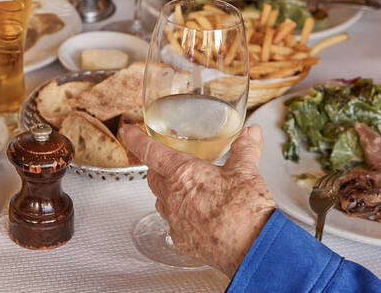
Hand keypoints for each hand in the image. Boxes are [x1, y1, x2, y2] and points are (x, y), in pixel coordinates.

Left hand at [122, 124, 275, 277]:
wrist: (252, 248)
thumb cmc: (245, 210)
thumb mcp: (246, 171)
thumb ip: (245, 148)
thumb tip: (250, 134)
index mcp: (183, 173)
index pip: (151, 152)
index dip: (136, 140)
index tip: (128, 133)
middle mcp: (172, 197)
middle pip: (154, 177)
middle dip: (157, 168)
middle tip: (168, 162)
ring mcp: (174, 221)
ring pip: (162, 201)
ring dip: (169, 192)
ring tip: (188, 189)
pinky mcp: (182, 241)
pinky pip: (173, 225)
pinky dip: (181, 218)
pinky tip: (198, 217)